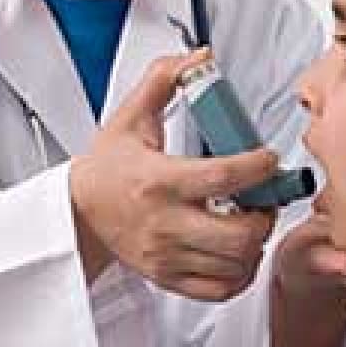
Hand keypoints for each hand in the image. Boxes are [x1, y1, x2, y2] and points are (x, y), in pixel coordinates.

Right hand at [70, 51, 280, 301]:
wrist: (77, 214)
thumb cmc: (106, 169)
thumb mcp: (130, 116)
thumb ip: (166, 78)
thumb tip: (201, 58)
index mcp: (159, 181)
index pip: (223, 178)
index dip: (258, 167)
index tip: (268, 158)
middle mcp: (165, 224)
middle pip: (238, 234)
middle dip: (265, 214)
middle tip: (264, 198)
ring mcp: (168, 256)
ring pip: (236, 263)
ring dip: (256, 242)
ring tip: (251, 220)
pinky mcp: (169, 278)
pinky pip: (221, 288)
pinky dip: (240, 272)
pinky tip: (238, 250)